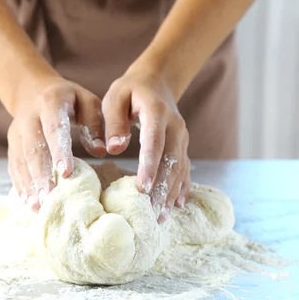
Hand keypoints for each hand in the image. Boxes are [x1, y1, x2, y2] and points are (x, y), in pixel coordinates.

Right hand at [8, 77, 106, 210]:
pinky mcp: (11, 144)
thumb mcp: (87, 101)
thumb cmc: (68, 99)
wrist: (33, 90)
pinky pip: (13, 166)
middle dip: (41, 175)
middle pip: (33, 149)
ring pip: (21, 160)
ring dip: (28, 184)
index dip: (59, 152)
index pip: (54, 129)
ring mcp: (16, 132)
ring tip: (37, 207)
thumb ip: (95, 123)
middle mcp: (28, 118)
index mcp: (50, 103)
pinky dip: (20, 184)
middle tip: (49, 198)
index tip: (66, 174)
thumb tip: (100, 150)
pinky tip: (27, 202)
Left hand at [102, 67, 190, 222]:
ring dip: (170, 193)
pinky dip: (182, 188)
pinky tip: (177, 206)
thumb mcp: (115, 96)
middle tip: (150, 214)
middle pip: (170, 161)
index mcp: (157, 112)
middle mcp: (175, 126)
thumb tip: (114, 148)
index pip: (154, 142)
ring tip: (160, 217)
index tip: (142, 188)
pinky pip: (185, 169)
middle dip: (161, 189)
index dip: (149, 166)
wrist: (157, 82)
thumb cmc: (130, 90)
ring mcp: (182, 137)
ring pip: (179, 169)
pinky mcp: (183, 145)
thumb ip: (114, 122)